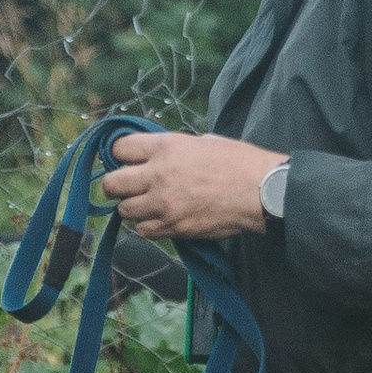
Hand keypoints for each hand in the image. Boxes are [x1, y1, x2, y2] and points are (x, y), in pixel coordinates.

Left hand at [101, 129, 284, 240]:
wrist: (260, 192)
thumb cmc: (238, 163)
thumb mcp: (202, 142)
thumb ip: (173, 149)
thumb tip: (156, 155)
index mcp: (166, 147)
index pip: (119, 148)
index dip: (120, 155)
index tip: (126, 160)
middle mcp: (158, 174)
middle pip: (111, 184)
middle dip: (116, 186)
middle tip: (128, 187)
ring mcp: (163, 203)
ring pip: (124, 210)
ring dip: (133, 207)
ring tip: (149, 204)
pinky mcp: (172, 226)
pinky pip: (142, 230)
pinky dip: (148, 226)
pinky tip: (161, 219)